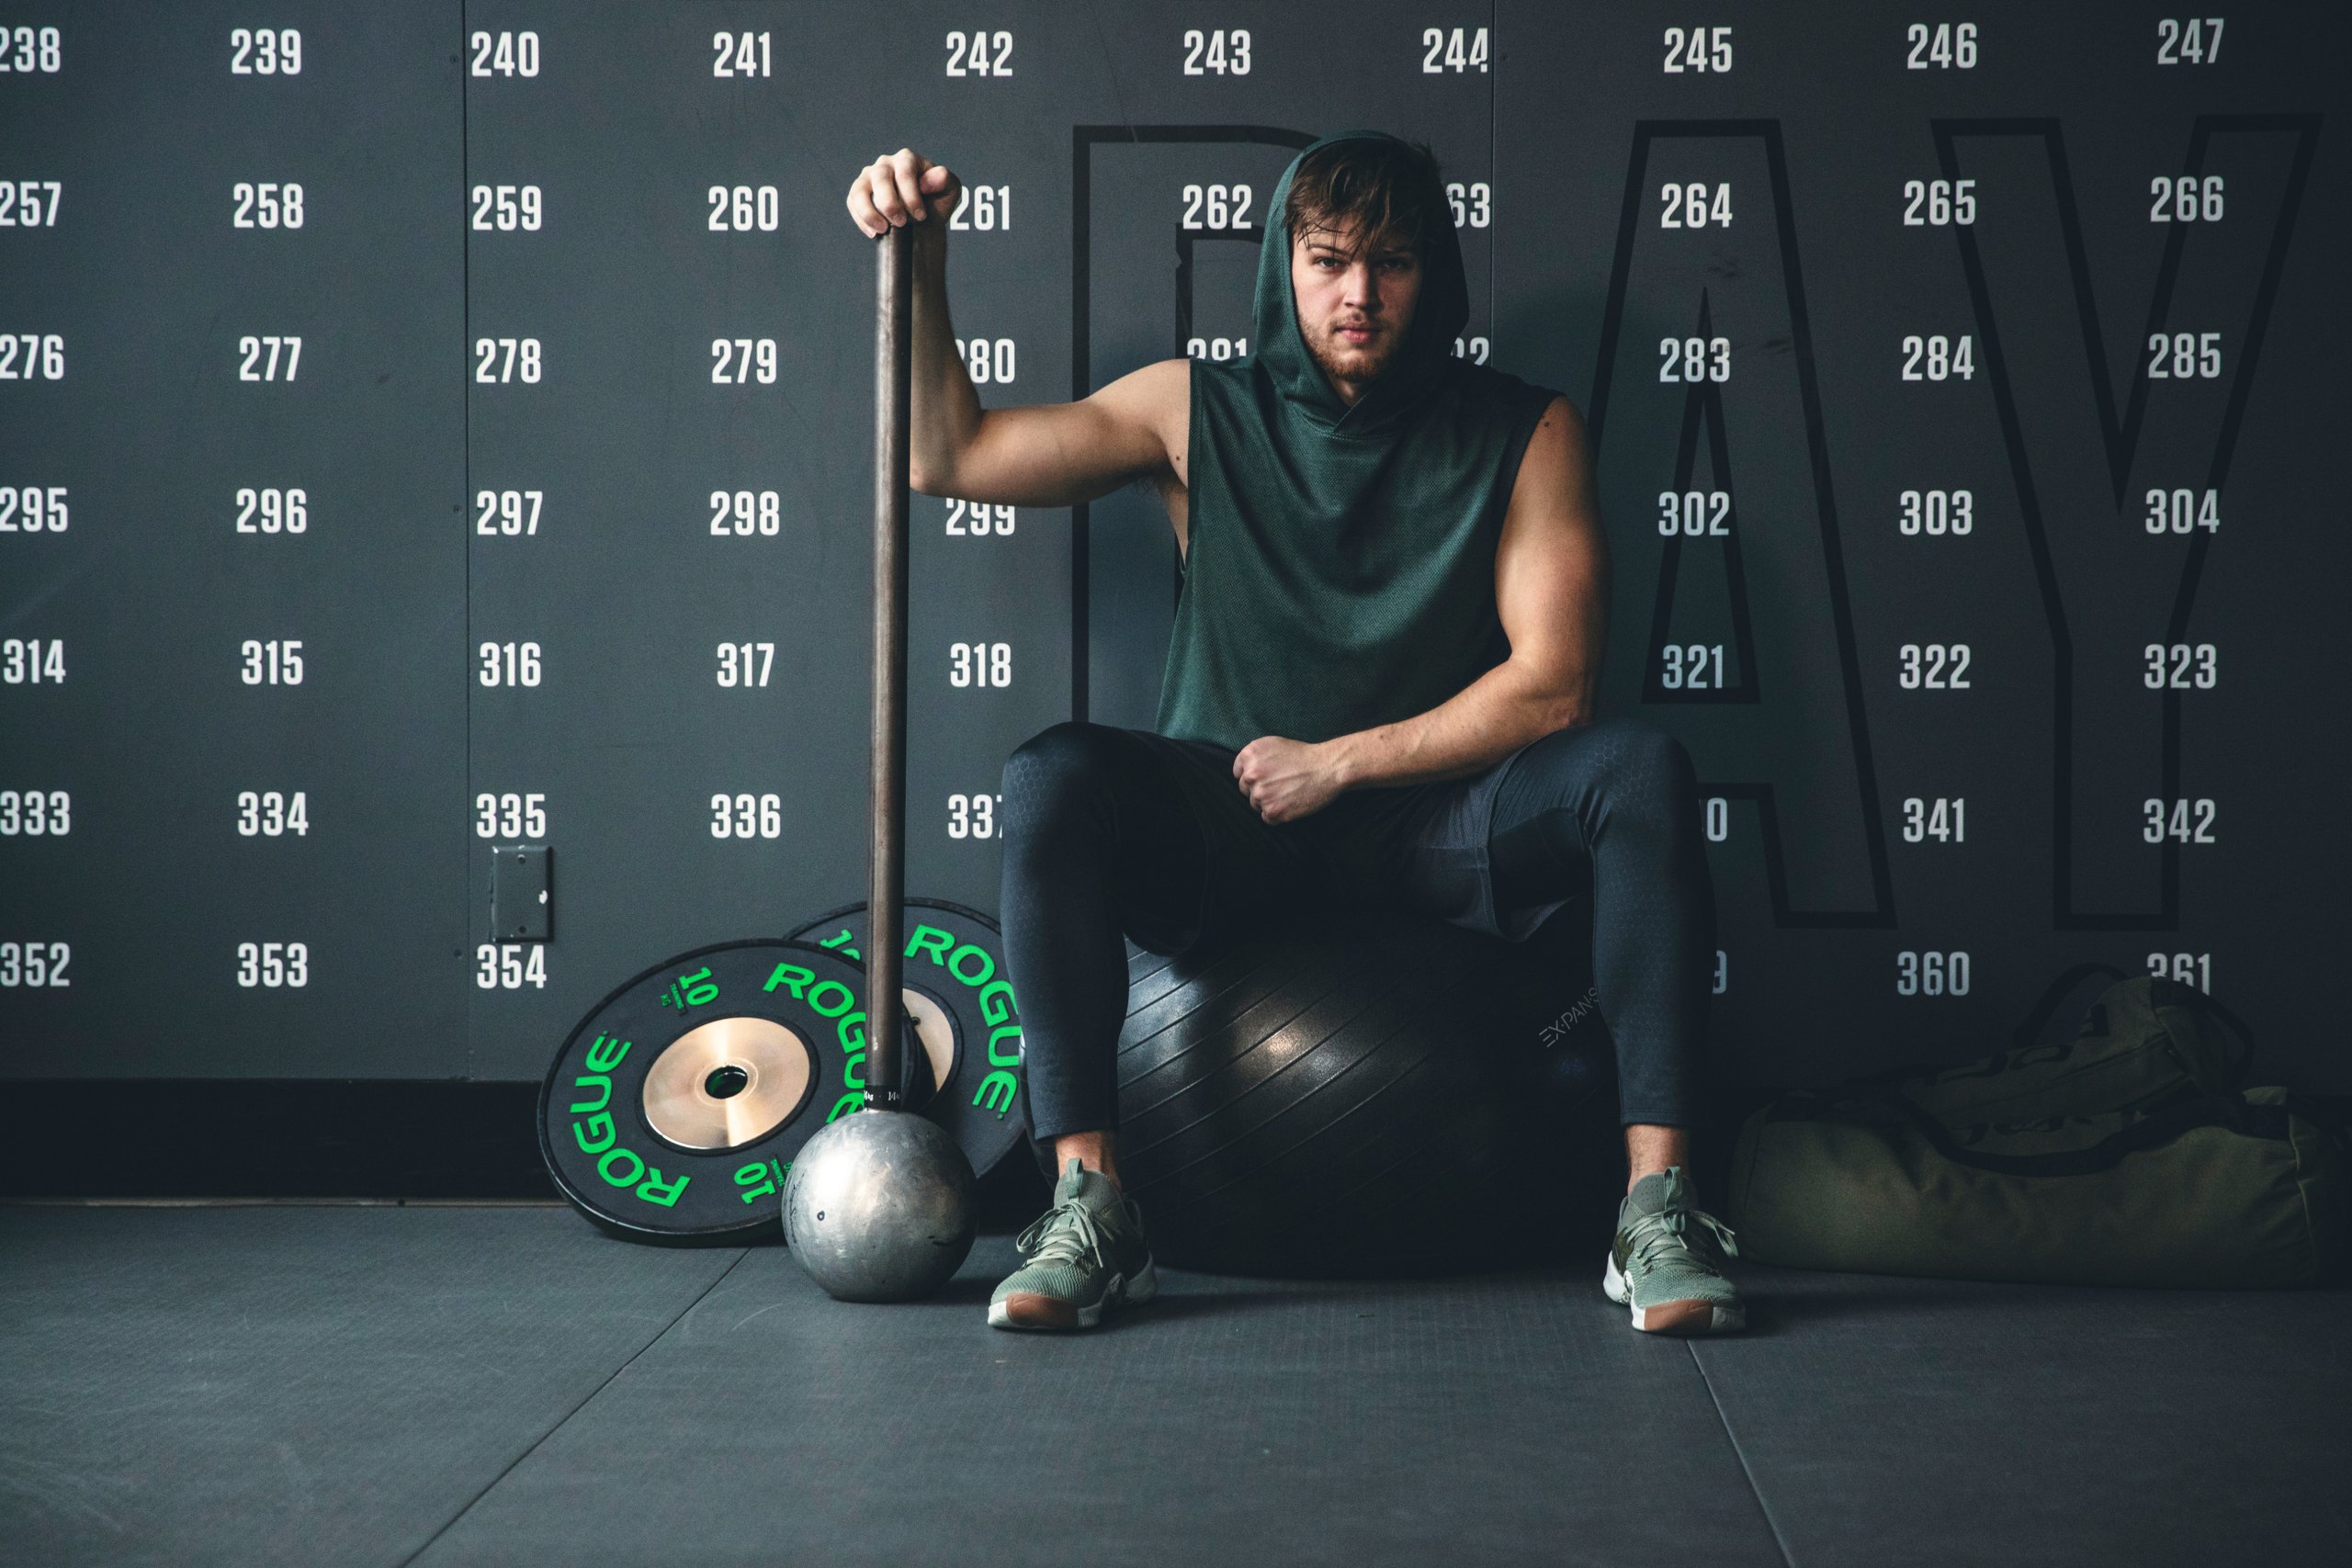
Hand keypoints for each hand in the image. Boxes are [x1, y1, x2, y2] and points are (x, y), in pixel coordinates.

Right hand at [846, 147, 960, 237]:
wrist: (921, 219)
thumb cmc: (936, 201)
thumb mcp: (949, 191)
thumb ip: (945, 181)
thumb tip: (928, 179)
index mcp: (907, 159)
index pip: (905, 172)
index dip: (911, 196)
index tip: (921, 216)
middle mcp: (885, 163)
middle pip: (881, 178)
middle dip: (890, 203)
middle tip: (901, 223)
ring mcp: (868, 177)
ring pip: (860, 189)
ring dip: (869, 211)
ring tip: (883, 229)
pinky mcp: (858, 192)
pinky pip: (852, 202)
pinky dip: (861, 219)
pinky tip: (874, 233)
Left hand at [1233, 736, 1345, 824]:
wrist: (1327, 768)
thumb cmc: (1303, 756)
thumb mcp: (1274, 744)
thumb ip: (1255, 757)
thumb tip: (1242, 773)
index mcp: (1250, 755)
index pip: (1238, 773)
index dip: (1253, 777)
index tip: (1266, 778)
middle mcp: (1251, 774)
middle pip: (1246, 790)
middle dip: (1260, 789)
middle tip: (1280, 786)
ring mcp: (1261, 794)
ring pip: (1255, 805)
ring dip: (1269, 802)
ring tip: (1287, 793)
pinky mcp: (1273, 811)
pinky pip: (1267, 818)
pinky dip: (1277, 814)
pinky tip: (1289, 803)